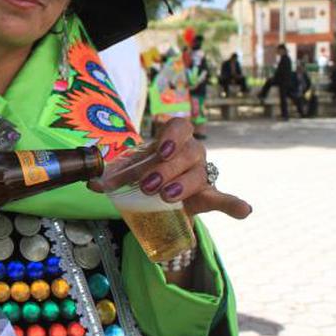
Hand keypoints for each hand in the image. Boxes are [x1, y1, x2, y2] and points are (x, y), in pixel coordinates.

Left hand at [89, 118, 251, 219]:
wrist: (160, 195)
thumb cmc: (145, 173)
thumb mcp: (128, 171)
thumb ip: (112, 175)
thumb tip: (91, 182)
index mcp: (172, 139)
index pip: (180, 125)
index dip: (172, 135)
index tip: (160, 149)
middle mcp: (191, 152)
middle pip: (188, 153)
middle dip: (167, 168)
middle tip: (148, 185)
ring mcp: (202, 173)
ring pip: (201, 174)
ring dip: (184, 185)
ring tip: (166, 196)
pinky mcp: (209, 196)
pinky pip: (224, 198)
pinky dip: (234, 204)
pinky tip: (244, 209)